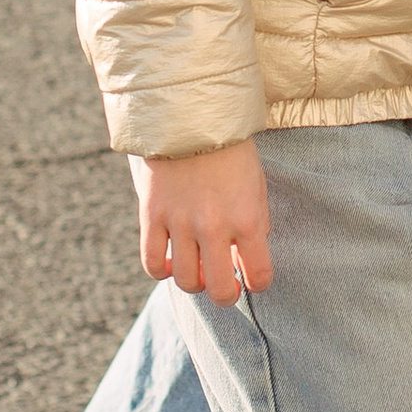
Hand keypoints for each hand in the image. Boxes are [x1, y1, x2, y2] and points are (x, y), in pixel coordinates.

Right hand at [133, 139, 271, 299]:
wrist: (191, 117)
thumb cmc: (231, 153)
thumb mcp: (256, 187)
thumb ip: (254, 225)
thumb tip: (240, 260)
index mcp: (247, 218)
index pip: (259, 275)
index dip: (258, 283)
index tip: (253, 278)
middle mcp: (214, 226)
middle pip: (219, 290)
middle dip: (226, 294)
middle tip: (225, 285)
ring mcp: (180, 223)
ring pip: (185, 281)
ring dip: (195, 281)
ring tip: (198, 266)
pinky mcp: (152, 216)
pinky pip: (152, 263)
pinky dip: (162, 270)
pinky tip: (171, 260)